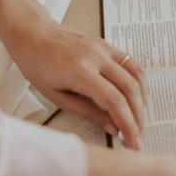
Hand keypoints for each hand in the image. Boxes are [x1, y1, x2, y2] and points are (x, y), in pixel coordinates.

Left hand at [0, 0, 146, 147]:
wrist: (32, 32)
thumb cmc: (37, 64)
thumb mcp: (56, 96)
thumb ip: (88, 112)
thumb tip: (113, 127)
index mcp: (80, 72)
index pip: (114, 102)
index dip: (128, 125)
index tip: (132, 142)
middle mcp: (96, 58)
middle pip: (130, 90)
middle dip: (138, 116)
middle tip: (137, 135)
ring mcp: (104, 49)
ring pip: (136, 76)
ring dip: (142, 100)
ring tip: (138, 118)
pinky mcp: (107, 45)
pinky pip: (131, 64)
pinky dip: (138, 83)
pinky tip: (136, 97)